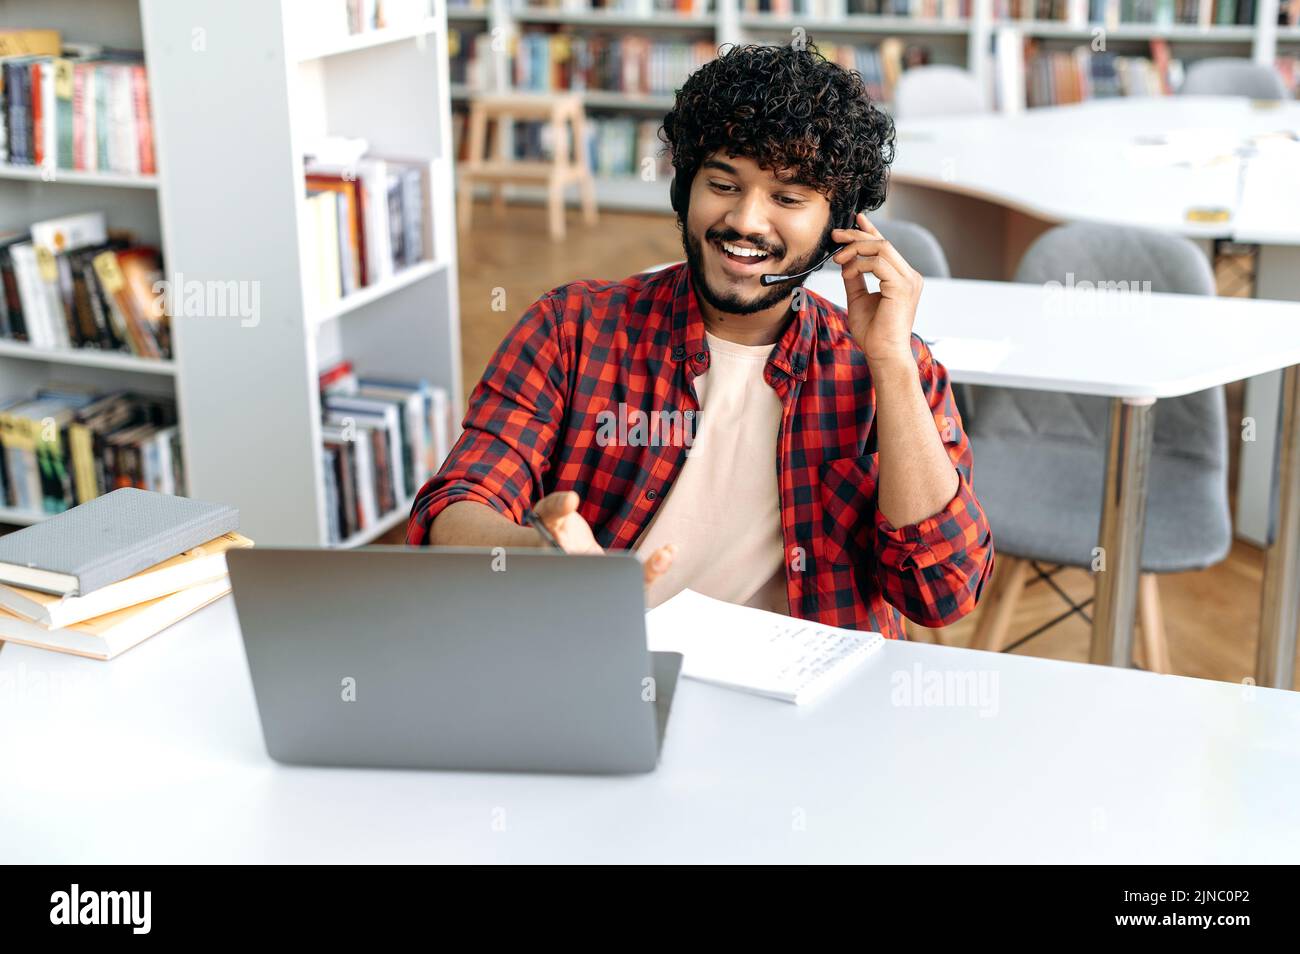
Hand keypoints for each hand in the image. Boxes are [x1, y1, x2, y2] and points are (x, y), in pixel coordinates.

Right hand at [532, 490, 676, 587]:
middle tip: (660, 560)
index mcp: (567, 573)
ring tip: (667, 554)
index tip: (633, 561)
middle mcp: (586, 586)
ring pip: (628, 592)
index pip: (591, 582)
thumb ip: (556, 506)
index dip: (612, 575)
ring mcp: (601, 586)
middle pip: (615, 595)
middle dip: (640, 578)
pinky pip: (634, 581)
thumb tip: (571, 500)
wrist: (551, 543)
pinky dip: (651, 570)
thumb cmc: (549, 528)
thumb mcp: (547, 513)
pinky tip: (667, 552)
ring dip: (650, 575)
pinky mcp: (613, 579)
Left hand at [830, 212, 923, 367]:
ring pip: (881, 248)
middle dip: (856, 235)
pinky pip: (878, 263)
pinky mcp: (903, 286)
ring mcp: (909, 280)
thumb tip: (844, 260)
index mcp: (902, 278)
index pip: (886, 247)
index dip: (870, 231)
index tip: (854, 219)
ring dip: (855, 249)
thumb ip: (854, 278)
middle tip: (835, 236)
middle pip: (883, 242)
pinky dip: (859, 264)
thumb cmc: (873, 333)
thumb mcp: (858, 298)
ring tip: (838, 259)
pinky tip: (847, 272)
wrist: (883, 354)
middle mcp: (910, 276)